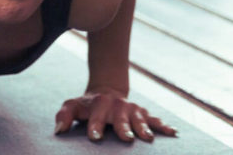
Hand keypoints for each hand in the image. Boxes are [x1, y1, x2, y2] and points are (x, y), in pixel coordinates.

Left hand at [54, 89, 176, 142]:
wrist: (106, 93)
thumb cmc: (86, 106)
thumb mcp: (72, 106)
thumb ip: (64, 116)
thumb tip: (59, 130)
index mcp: (99, 104)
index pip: (96, 117)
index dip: (95, 126)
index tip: (95, 137)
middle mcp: (117, 106)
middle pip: (120, 118)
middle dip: (123, 128)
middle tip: (126, 138)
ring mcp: (132, 109)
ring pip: (139, 119)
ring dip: (144, 128)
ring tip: (148, 138)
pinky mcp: (143, 113)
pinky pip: (154, 119)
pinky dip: (163, 126)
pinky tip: (173, 133)